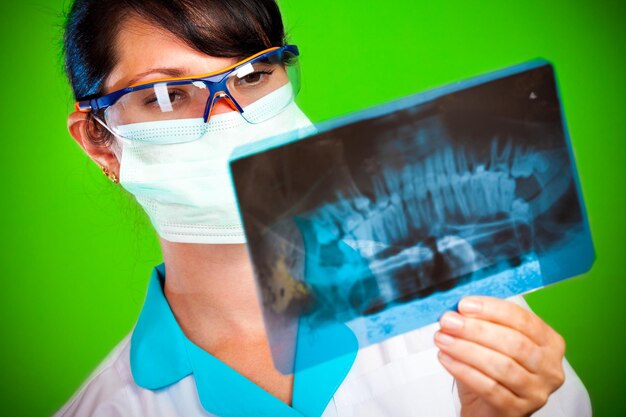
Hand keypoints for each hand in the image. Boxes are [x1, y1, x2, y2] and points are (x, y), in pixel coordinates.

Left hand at [434, 296, 565, 416]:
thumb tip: (458, 309)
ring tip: (443, 339)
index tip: (465, 305)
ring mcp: (536, 391)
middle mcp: (549, 367)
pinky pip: (489, 388)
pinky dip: (464, 370)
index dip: (492, 310)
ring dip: (467, 349)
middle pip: (514, 342)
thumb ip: (481, 323)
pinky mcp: (517, 410)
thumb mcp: (490, 341)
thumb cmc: (489, 371)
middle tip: (449, 322)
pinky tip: (447, 358)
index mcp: (549, 342)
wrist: (485, 408)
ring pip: (502, 365)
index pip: (523, 320)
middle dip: (476, 329)